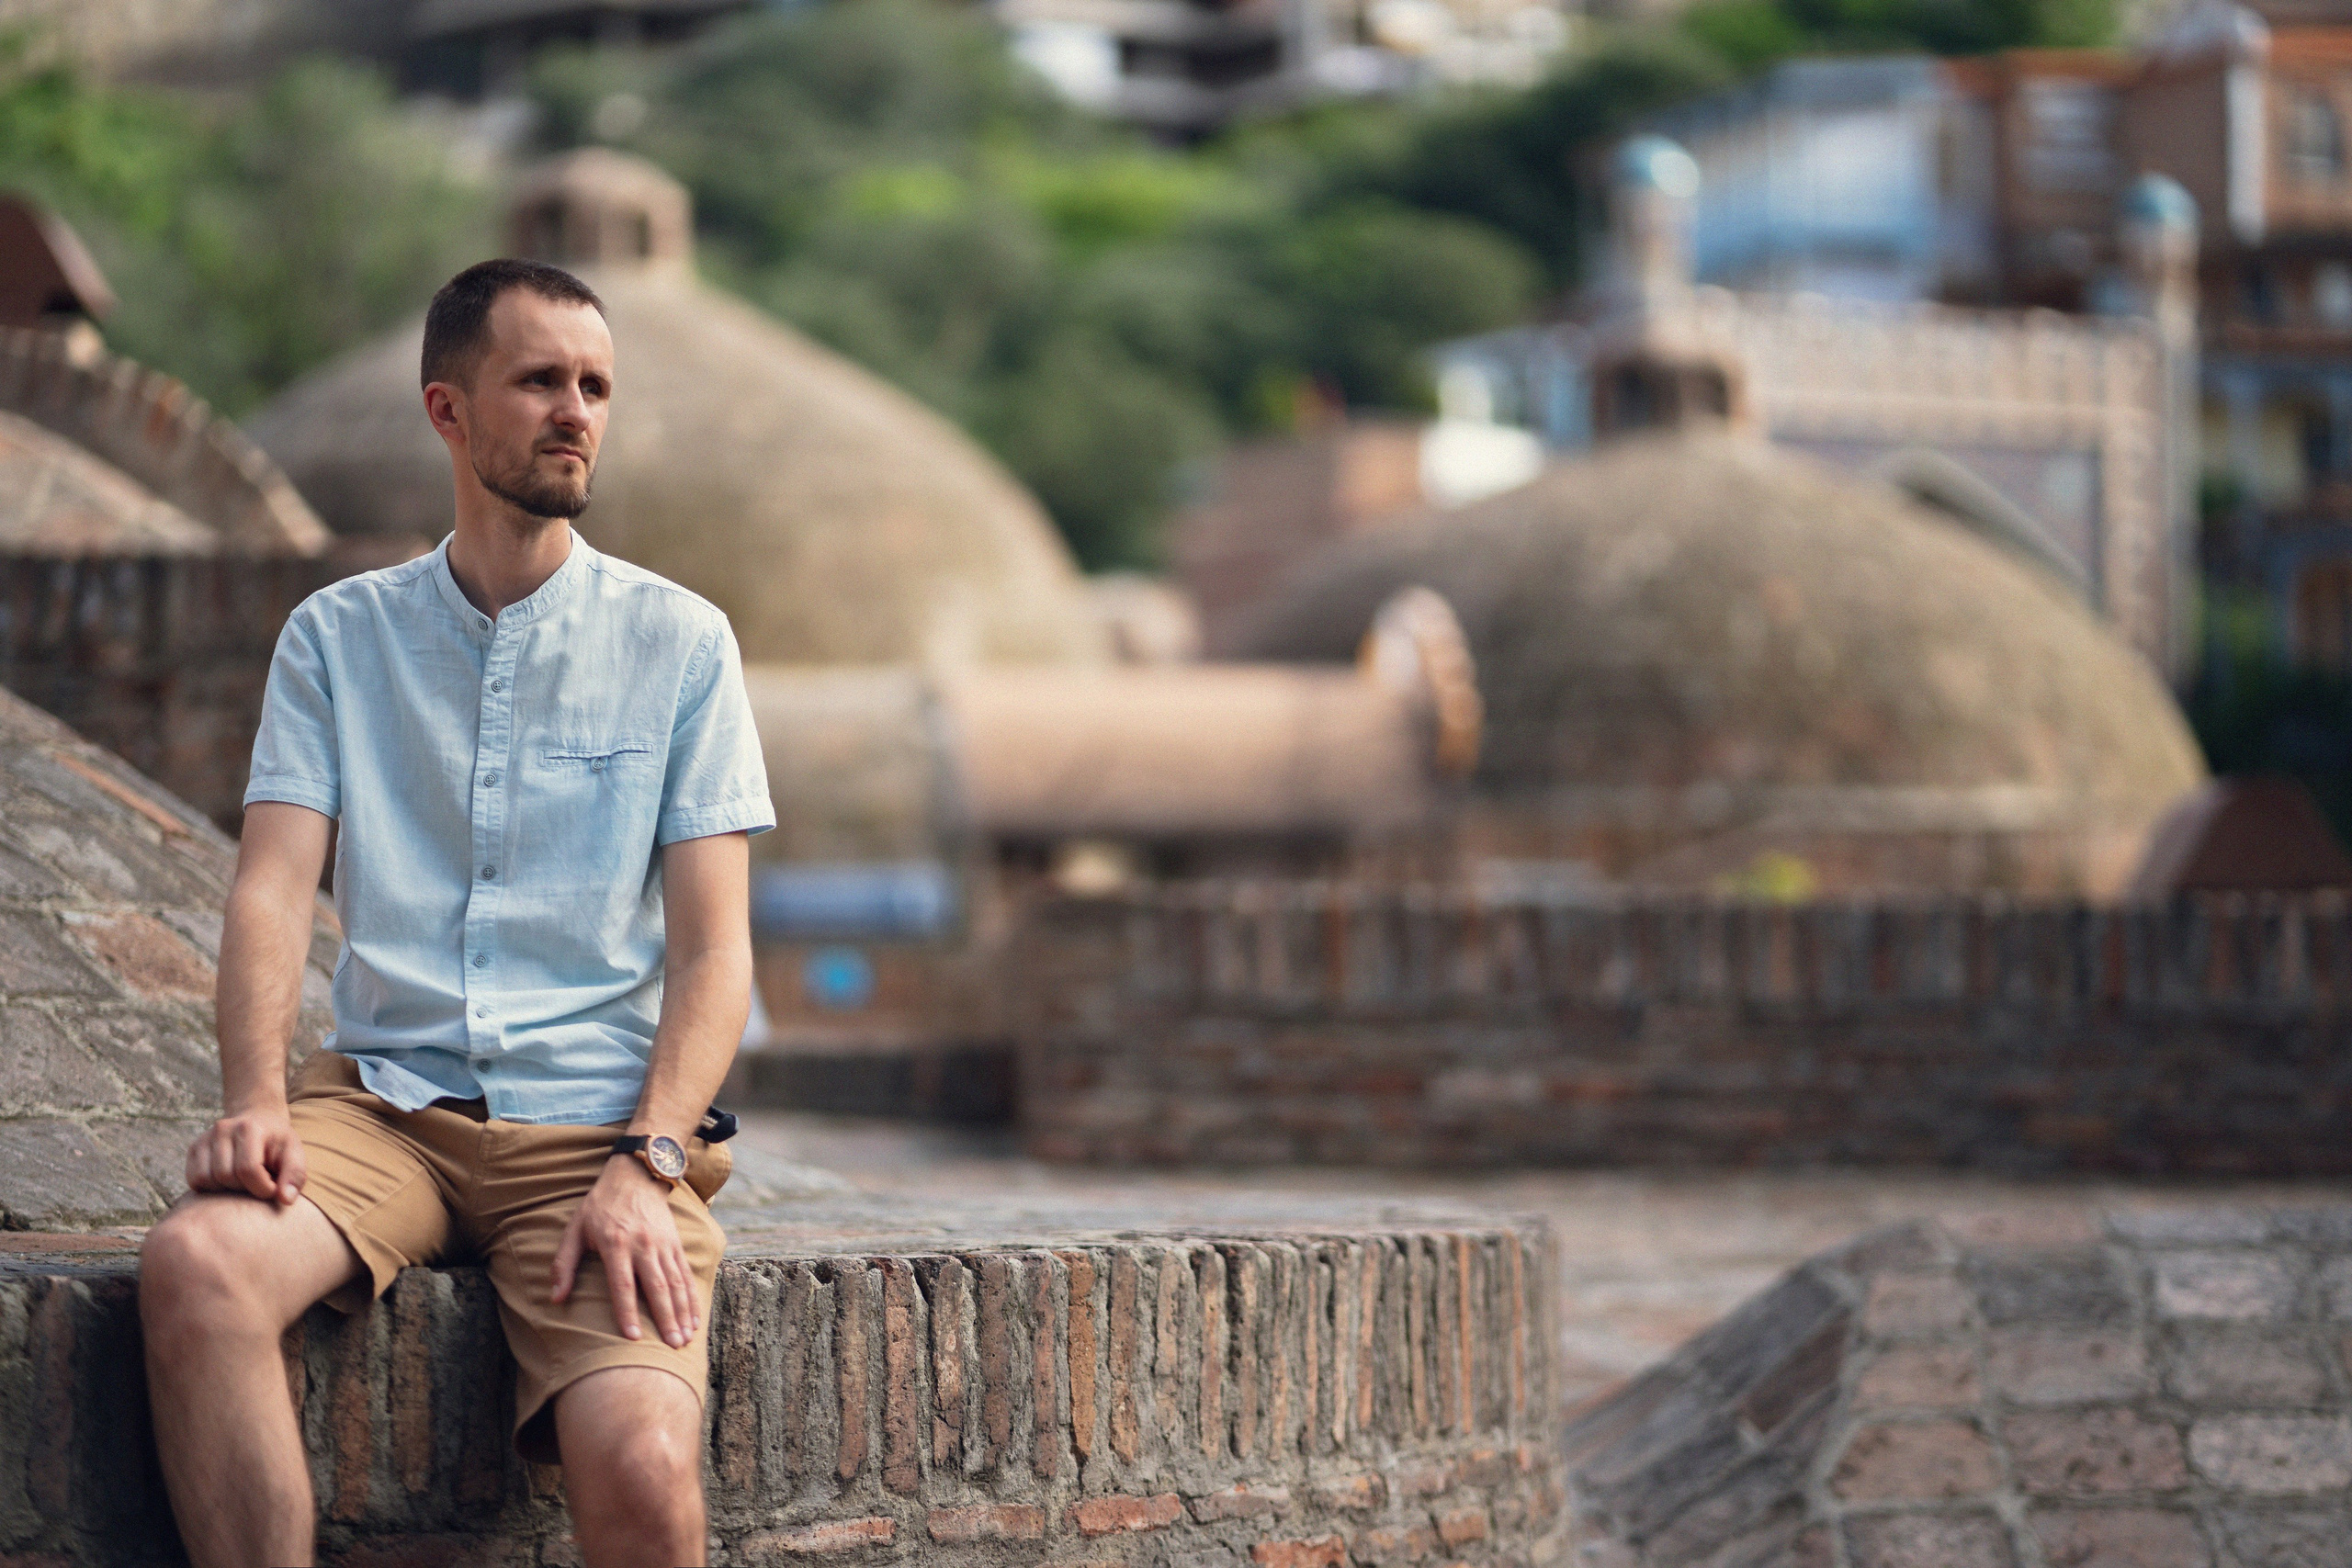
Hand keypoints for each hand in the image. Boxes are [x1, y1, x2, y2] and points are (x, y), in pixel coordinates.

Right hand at [186, 1108, 307, 1205]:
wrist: (259, 1122)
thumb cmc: (278, 1144)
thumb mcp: (294, 1155)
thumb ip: (294, 1176)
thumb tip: (286, 1199)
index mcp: (249, 1128)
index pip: (248, 1170)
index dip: (262, 1188)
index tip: (272, 1189)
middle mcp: (223, 1129)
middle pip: (225, 1176)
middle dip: (244, 1188)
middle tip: (258, 1182)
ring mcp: (205, 1138)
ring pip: (206, 1179)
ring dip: (225, 1188)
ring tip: (243, 1181)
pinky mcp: (194, 1149)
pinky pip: (193, 1179)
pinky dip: (209, 1187)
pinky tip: (227, 1181)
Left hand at [550, 1153, 700, 1348]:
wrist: (635, 1176)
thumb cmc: (600, 1205)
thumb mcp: (575, 1229)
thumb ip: (563, 1264)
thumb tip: (555, 1298)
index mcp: (616, 1244)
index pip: (623, 1284)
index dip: (627, 1312)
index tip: (633, 1337)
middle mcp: (643, 1245)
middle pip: (657, 1288)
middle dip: (666, 1319)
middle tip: (672, 1346)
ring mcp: (663, 1244)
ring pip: (676, 1283)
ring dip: (683, 1313)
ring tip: (686, 1338)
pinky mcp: (676, 1243)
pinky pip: (686, 1274)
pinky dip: (692, 1298)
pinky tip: (695, 1318)